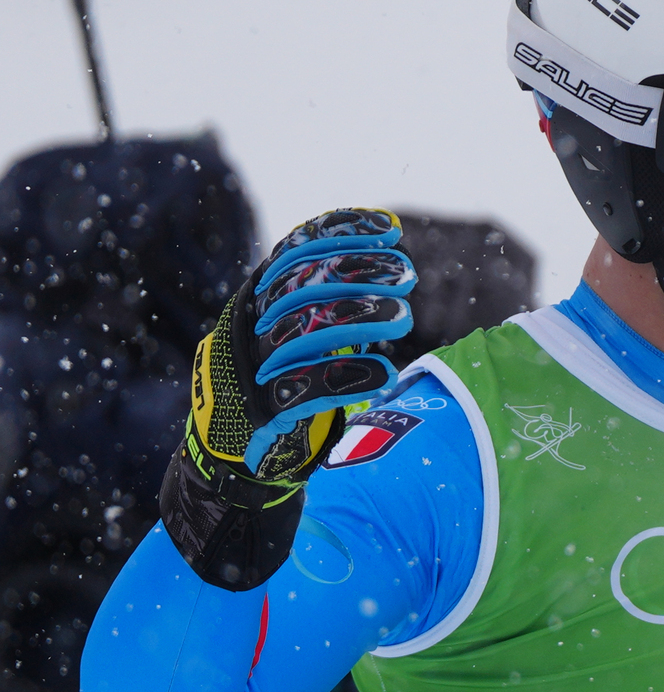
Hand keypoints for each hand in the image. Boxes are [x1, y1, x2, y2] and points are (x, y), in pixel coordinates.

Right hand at [159, 208, 413, 588]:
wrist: (230, 464)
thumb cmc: (276, 391)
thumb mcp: (294, 338)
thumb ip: (327, 308)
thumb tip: (383, 265)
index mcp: (252, 303)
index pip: (292, 252)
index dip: (340, 234)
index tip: (389, 228)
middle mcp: (246, 329)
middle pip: (302, 286)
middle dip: (357, 272)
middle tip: (406, 273)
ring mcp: (250, 369)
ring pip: (305, 332)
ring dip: (361, 319)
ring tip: (403, 316)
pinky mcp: (263, 413)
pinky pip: (308, 388)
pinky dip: (349, 378)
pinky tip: (385, 373)